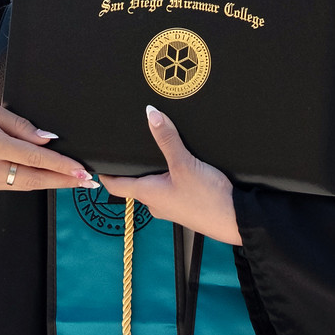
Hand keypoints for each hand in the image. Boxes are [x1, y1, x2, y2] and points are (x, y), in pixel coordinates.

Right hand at [0, 90, 97, 194]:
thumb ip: (21, 126)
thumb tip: (47, 139)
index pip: (34, 157)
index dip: (60, 165)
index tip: (81, 170)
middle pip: (33, 178)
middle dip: (63, 181)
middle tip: (88, 182)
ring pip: (23, 185)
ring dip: (48, 183)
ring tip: (72, 180)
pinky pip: (9, 185)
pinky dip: (28, 180)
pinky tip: (44, 177)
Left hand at [100, 106, 241, 246]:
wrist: (237, 221)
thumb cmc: (207, 198)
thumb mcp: (185, 164)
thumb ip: (167, 139)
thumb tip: (150, 114)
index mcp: (147, 194)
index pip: (115, 185)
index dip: (105, 172)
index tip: (98, 159)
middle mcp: (155, 202)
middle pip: (134, 183)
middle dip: (132, 166)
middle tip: (128, 145)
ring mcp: (171, 206)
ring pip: (154, 185)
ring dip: (152, 170)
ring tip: (153, 149)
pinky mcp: (186, 205)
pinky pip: (170, 188)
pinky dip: (169, 175)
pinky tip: (178, 164)